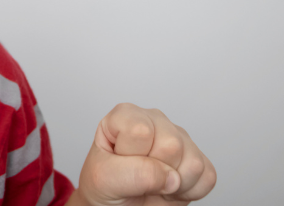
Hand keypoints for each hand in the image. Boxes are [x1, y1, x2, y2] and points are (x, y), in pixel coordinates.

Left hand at [75, 103, 215, 205]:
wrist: (117, 203)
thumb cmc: (104, 185)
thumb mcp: (104, 177)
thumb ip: (133, 173)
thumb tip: (171, 176)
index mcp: (126, 115)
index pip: (141, 131)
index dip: (133, 155)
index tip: (120, 163)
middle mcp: (155, 121)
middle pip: (173, 146)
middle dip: (155, 171)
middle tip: (138, 177)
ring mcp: (179, 138)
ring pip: (194, 163)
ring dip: (173, 185)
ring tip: (152, 183)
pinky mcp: (197, 158)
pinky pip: (207, 177)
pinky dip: (189, 192)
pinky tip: (168, 187)